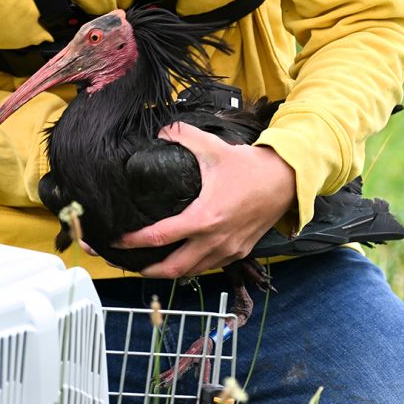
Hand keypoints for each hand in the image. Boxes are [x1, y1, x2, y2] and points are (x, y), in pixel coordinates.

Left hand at [115, 122, 295, 278]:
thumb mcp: (213, 148)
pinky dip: (194, 267)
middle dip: (150, 270)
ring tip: (155, 265)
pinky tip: (185, 259)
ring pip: (193, 272)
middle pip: (174, 268)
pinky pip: (211, 267)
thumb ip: (183, 136)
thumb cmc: (250, 167)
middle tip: (133, 265)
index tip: (118, 240)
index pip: (160, 236)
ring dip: (172, 272)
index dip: (134, 241)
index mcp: (204, 218)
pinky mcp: (240, 252)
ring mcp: (229, 250)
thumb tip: (162, 131)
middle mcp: (215, 240)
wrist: (285, 181)